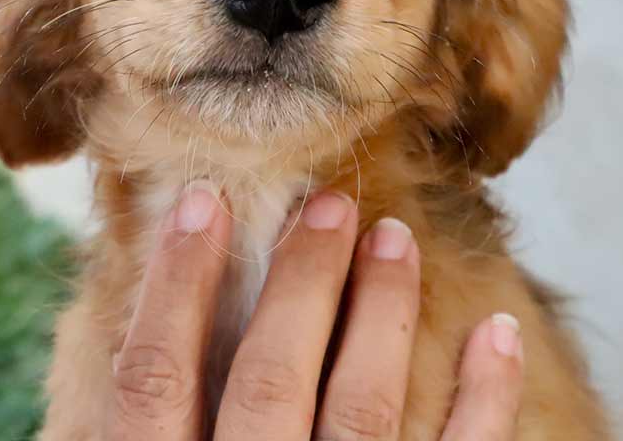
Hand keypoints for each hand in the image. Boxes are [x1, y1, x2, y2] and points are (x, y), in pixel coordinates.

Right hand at [104, 183, 523, 439]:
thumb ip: (136, 423)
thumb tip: (126, 328)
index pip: (154, 380)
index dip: (173, 285)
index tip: (198, 204)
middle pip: (266, 382)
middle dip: (297, 284)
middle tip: (325, 205)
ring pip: (359, 412)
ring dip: (380, 315)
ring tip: (393, 238)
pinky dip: (482, 401)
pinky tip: (496, 333)